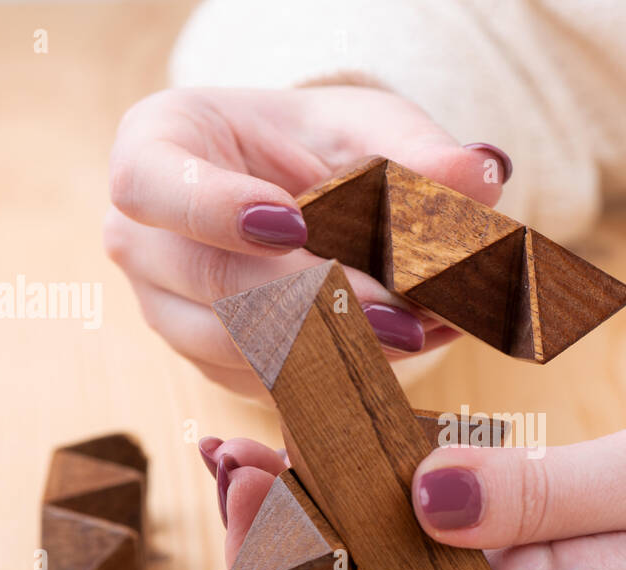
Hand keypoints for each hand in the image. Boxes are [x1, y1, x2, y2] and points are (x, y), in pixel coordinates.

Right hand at [103, 86, 510, 396]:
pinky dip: (333, 378)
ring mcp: (168, 310)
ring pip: (235, 349)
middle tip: (400, 314)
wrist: (307, 192)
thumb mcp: (373, 128)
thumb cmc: (323, 144)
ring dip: (331, 351)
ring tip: (421, 337)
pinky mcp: (211, 364)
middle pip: (209, 283)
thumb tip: (483, 174)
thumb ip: (420, 150)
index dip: (213, 208)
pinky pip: (262, 385)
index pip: (150, 184)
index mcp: (155, 150)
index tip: (291, 221)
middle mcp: (141, 239)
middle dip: (309, 302)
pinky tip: (401, 361)